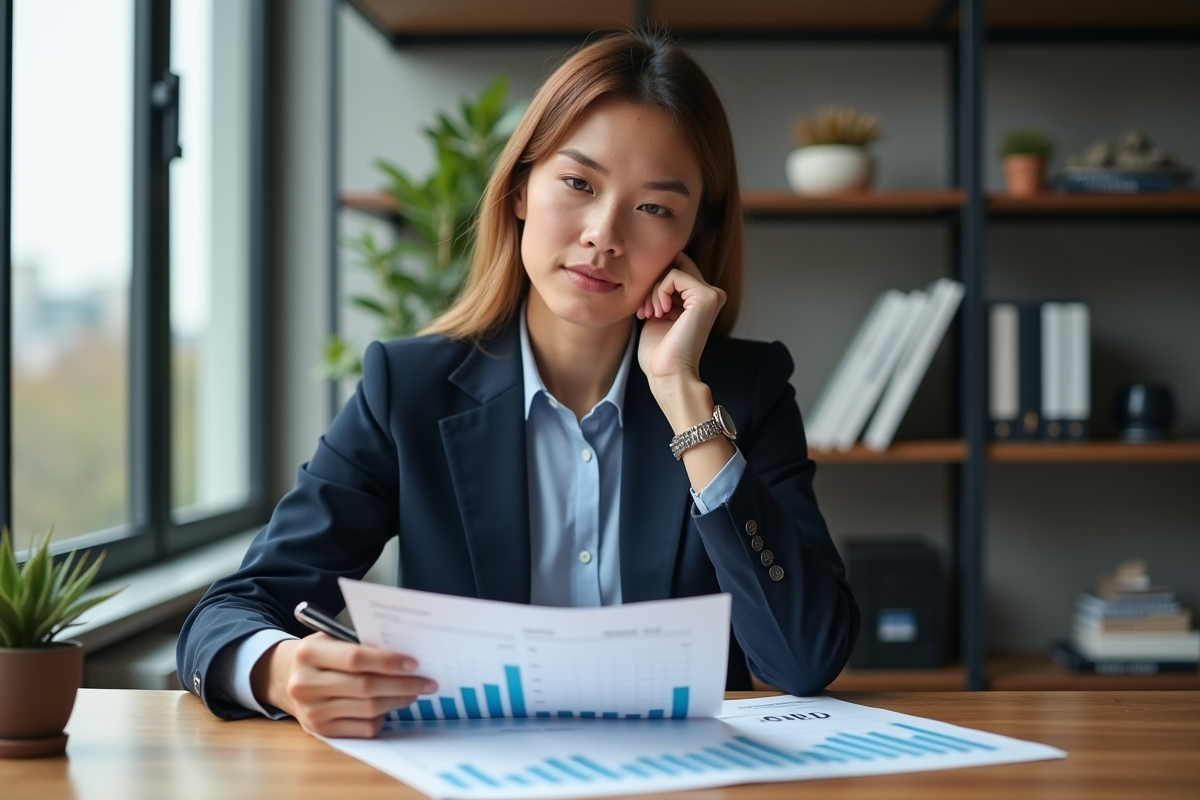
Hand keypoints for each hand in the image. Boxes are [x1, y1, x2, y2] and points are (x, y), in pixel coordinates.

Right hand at [252, 633, 435, 737]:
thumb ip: (361, 644)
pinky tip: (391, 706)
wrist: (284, 678)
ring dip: (397, 701)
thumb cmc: (319, 655)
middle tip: (426, 681)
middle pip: (365, 687)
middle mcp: (306, 684)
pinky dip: (382, 717)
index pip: (355, 658)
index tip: (414, 663)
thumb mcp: (331, 639)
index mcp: (309, 653)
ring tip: (414, 691)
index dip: (388, 661)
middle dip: (402, 684)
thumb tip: (405, 655)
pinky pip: (363, 728)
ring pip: (368, 709)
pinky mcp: (320, 731)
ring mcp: (312, 711)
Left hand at [635, 251, 726, 389]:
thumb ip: (661, 292)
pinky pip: (674, 275)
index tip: (645, 309)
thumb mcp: (658, 314)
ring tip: (651, 314)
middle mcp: (711, 295)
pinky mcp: (707, 297)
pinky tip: (660, 313)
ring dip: (653, 291)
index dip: (655, 283)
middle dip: (653, 284)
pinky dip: (659, 292)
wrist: (668, 375)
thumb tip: (653, 269)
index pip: (676, 269)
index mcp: (700, 300)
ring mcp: (712, 295)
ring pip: (673, 269)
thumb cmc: (659, 353)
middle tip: (646, 311)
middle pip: (676, 265)